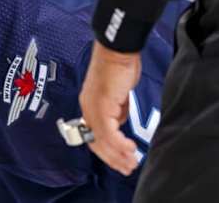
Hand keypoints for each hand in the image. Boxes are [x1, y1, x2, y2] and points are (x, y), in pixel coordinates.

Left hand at [79, 41, 140, 174]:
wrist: (117, 50)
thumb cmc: (119, 67)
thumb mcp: (119, 94)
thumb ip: (118, 110)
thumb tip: (120, 123)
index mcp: (90, 105)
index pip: (94, 135)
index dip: (106, 151)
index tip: (120, 160)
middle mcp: (88, 108)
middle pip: (96, 142)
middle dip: (112, 158)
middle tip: (127, 168)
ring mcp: (93, 107)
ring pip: (102, 140)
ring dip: (118, 155)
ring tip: (131, 163)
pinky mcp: (101, 105)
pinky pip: (109, 131)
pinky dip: (119, 143)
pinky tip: (130, 148)